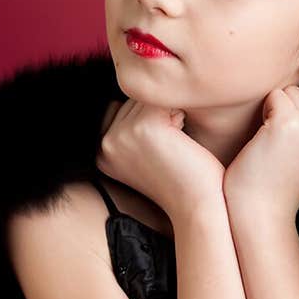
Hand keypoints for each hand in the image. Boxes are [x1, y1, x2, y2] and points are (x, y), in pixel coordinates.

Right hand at [96, 98, 223, 218]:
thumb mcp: (146, 156)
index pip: (124, 110)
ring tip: (176, 146)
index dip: (151, 122)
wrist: (196, 207)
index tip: (163, 151)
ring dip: (170, 115)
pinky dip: (181, 115)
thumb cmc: (181, 181)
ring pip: (149, 99)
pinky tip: (182, 142)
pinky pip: (164, 100)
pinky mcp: (143, 127)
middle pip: (135, 101)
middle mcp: (106, 143)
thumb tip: (137, 90)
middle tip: (172, 149)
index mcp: (102, 152)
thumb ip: (133, 130)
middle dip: (160, 116)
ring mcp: (121, 134)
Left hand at [223, 82, 298, 216]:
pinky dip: (266, 110)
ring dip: (279, 109)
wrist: (263, 208)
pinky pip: (276, 95)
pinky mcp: (288, 122)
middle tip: (283, 139)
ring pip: (294, 91)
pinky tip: (264, 135)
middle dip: (295, 108)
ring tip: (274, 138)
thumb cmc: (286, 186)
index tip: (296, 142)